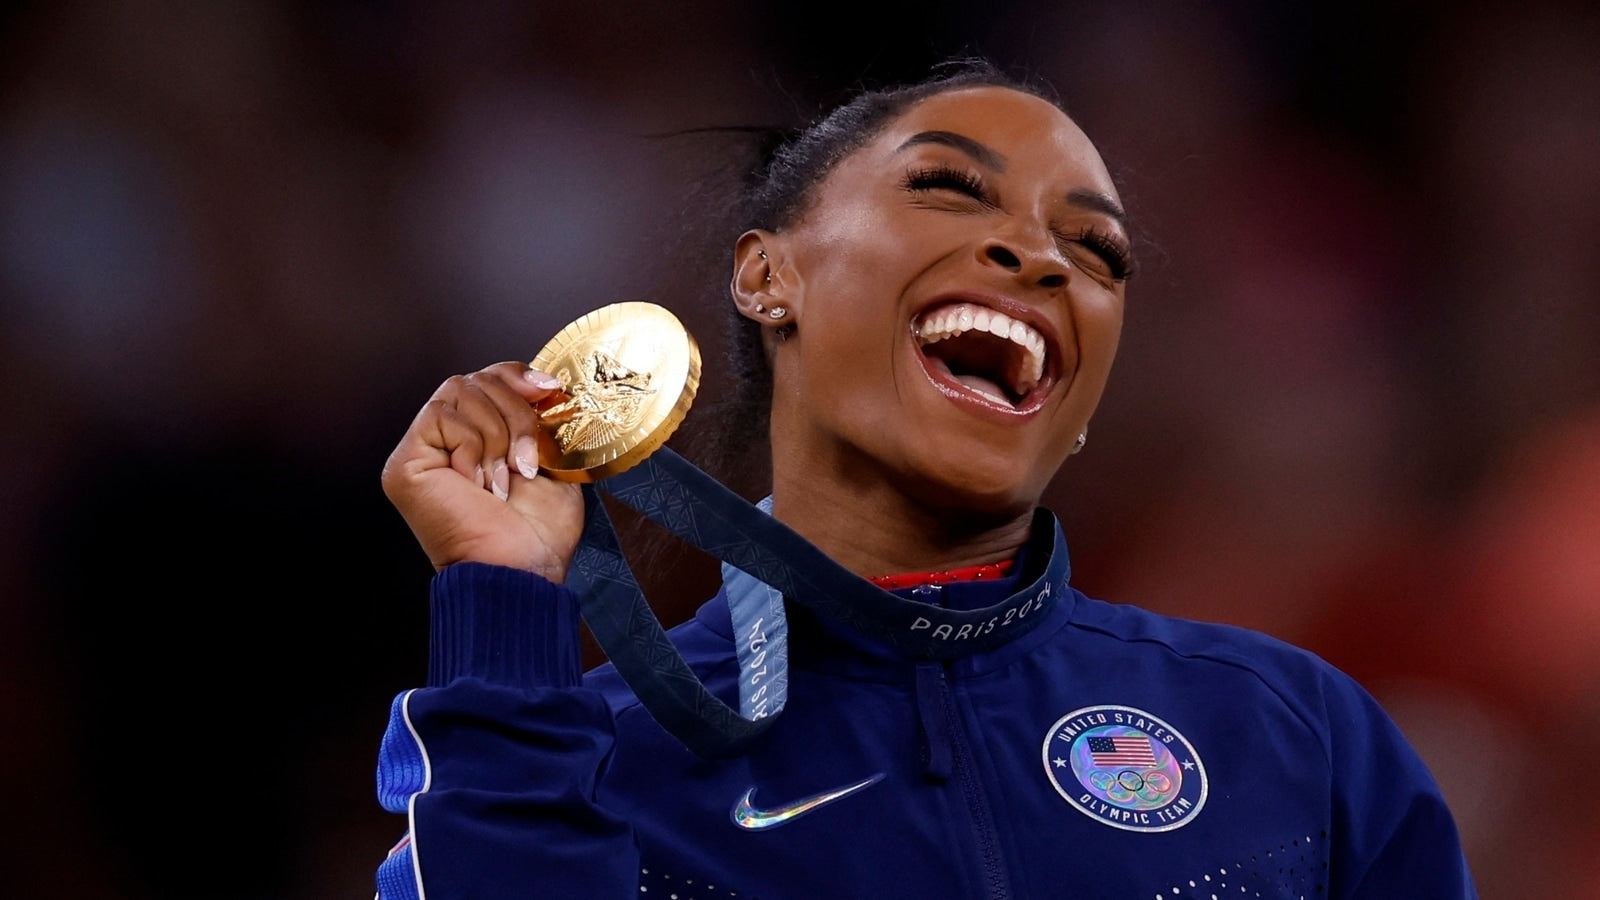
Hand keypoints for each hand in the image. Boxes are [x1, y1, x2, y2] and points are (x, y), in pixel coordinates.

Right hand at [381, 362, 582, 581]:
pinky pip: (441, 416)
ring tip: (504, 479)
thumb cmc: (536, 534)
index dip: (516, 375)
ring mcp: (421, 450)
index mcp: (477, 439)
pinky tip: (478, 484)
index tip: (550, 390)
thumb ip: (540, 422)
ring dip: (497, 435)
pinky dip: (472, 447)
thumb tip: (545, 383)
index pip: (486, 378)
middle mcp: (445, 441)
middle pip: (475, 378)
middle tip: (526, 460)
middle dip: (515, 412)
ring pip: (460, 391)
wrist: (521, 569)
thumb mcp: (552, 464)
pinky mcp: (406, 461)